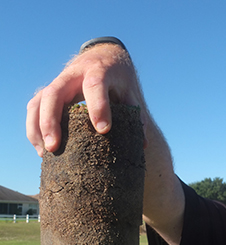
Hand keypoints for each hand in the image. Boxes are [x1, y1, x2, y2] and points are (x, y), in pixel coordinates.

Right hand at [26, 43, 146, 156]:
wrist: (102, 58)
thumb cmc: (117, 78)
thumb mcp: (129, 91)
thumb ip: (135, 114)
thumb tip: (141, 145)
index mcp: (99, 70)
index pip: (96, 85)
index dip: (98, 107)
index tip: (103, 130)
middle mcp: (74, 74)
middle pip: (54, 93)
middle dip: (52, 120)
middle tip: (55, 147)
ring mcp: (58, 82)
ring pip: (38, 101)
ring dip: (37, 128)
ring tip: (45, 154)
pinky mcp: (48, 91)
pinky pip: (33, 108)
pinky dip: (33, 129)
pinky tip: (41, 149)